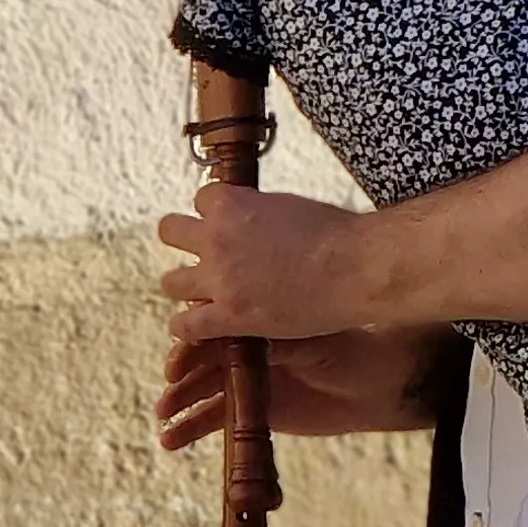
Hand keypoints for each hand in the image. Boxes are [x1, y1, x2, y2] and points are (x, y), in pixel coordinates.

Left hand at [155, 183, 393, 341]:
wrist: (357, 268)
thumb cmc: (338, 235)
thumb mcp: (292, 206)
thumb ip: (262, 211)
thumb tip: (257, 218)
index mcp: (234, 204)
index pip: (202, 199)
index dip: (215, 213)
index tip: (227, 223)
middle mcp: (217, 238)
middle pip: (171, 231)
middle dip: (185, 240)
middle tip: (205, 254)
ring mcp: (220, 279)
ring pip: (171, 281)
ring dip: (185, 285)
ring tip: (203, 292)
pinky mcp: (230, 315)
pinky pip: (185, 325)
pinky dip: (189, 327)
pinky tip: (202, 327)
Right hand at [155, 324, 448, 447]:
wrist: (373, 389)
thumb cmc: (350, 353)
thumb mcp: (315, 345)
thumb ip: (277, 346)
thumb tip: (237, 341)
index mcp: (258, 321)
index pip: (217, 326)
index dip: (196, 339)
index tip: (184, 351)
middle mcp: (244, 348)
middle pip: (202, 356)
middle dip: (182, 369)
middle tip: (170, 382)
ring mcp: (243, 379)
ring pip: (201, 389)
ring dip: (179, 400)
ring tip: (164, 414)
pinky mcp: (246, 411)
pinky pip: (211, 419)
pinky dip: (189, 429)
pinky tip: (170, 441)